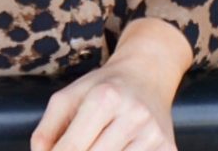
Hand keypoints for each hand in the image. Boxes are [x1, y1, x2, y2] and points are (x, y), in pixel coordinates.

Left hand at [30, 58, 177, 150]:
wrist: (147, 74)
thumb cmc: (103, 88)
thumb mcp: (71, 95)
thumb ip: (48, 128)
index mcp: (105, 98)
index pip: (72, 147)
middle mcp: (133, 115)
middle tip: (76, 148)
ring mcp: (154, 135)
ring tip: (97, 144)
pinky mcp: (169, 150)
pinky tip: (115, 148)